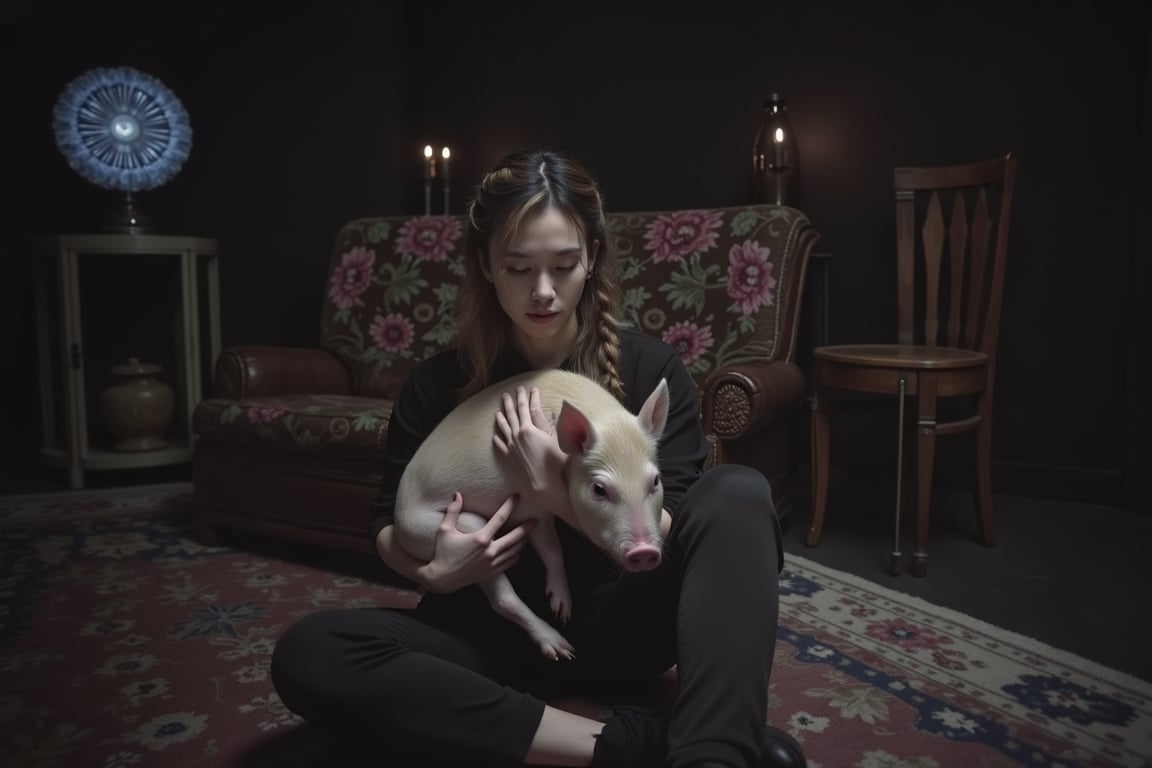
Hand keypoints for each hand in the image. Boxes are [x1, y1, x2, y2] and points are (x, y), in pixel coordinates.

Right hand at [418, 492, 534, 593]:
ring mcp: (492, 563)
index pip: (500, 518)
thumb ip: (452, 511)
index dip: (509, 506)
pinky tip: (518, 549)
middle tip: (536, 520)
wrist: (443, 579)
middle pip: (515, 537)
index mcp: (480, 538)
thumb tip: (457, 494)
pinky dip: (516, 555)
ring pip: (515, 550)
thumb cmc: (442, 552)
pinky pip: (511, 562)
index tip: (517, 497)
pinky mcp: (493, 572)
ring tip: (528, 534)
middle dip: (527, 527)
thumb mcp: (444, 530)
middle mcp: (489, 551)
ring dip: (523, 541)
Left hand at [493, 385, 563, 500]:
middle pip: (512, 415)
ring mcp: (511, 447)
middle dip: (510, 402)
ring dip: (501, 417)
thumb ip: (554, 424)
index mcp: (529, 429)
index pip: (527, 408)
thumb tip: (556, 410)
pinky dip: (497, 438)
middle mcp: (517, 436)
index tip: (529, 388)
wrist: (544, 486)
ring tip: (499, 410)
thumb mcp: (558, 439)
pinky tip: (495, 435)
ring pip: (503, 428)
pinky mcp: (509, 459)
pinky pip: (500, 445)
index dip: (529, 397)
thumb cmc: (555, 463)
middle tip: (508, 393)